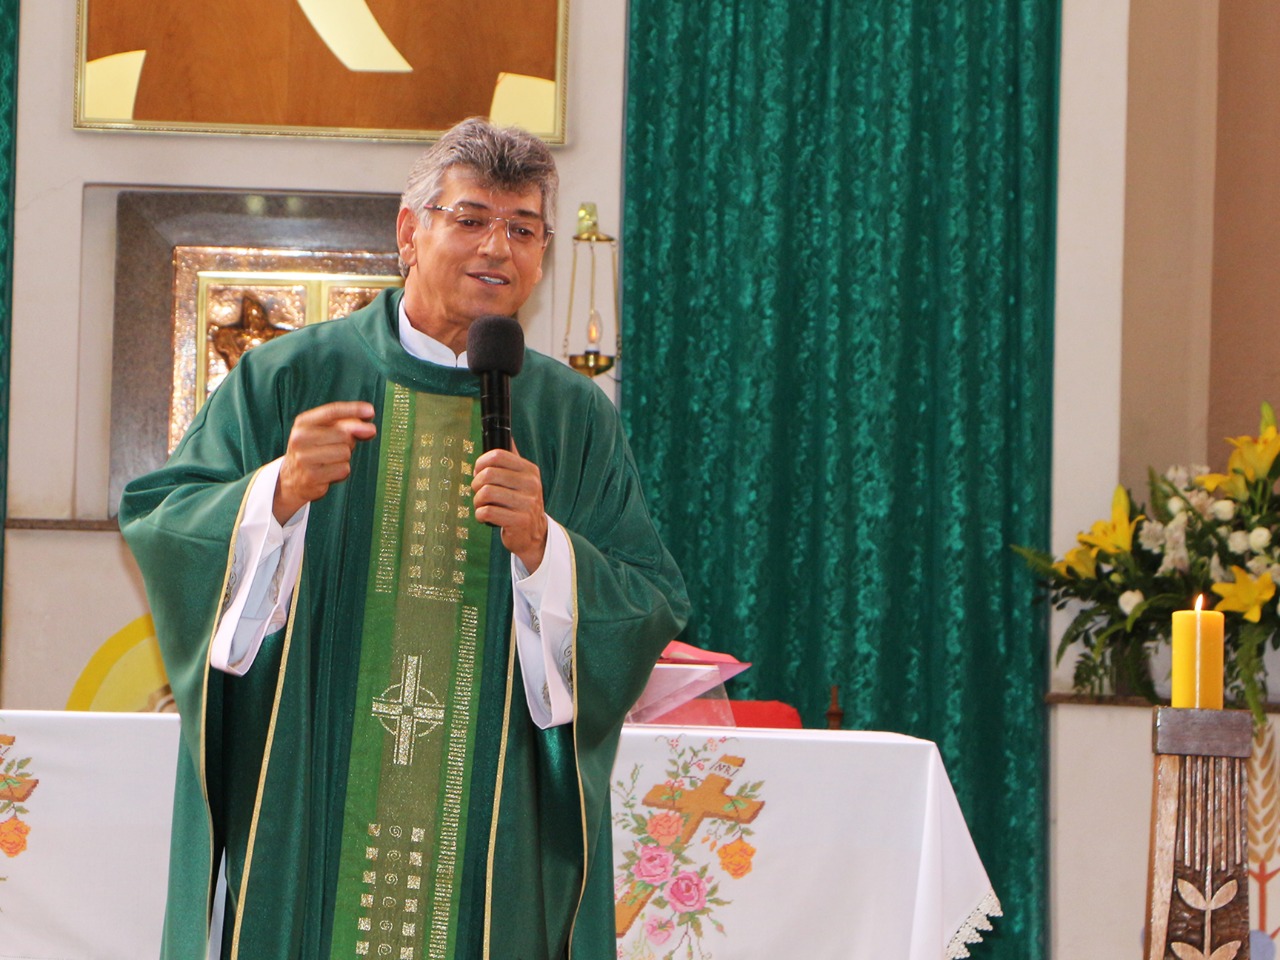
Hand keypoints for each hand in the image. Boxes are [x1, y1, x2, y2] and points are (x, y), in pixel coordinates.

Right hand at [274, 401, 376, 522]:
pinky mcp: (312, 477)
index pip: (332, 411)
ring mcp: (304, 458)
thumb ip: (348, 425)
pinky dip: (342, 472)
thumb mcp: (325, 433)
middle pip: (344, 434)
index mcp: (303, 423)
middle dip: (348, 441)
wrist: (291, 479)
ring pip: (345, 453)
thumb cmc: (314, 451)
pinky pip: (343, 469)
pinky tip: (329, 472)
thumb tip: (370, 429)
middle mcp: (300, 438)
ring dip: (345, 458)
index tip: (371, 412)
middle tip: (336, 448)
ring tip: (330, 461)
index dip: (354, 410)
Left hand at [471, 441, 547, 571]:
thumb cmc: (521, 503)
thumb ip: (513, 459)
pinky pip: (486, 512)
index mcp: (530, 470)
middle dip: (476, 484)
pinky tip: (487, 517)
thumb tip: (507, 435)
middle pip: (487, 474)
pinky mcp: (518, 521)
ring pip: (485, 493)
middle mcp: (531, 484)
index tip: (478, 472)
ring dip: (477, 501)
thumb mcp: (522, 479)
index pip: (497, 455)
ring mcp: (526, 503)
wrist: (534, 534)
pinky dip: (480, 515)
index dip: (480, 463)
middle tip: (479, 492)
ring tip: (483, 505)